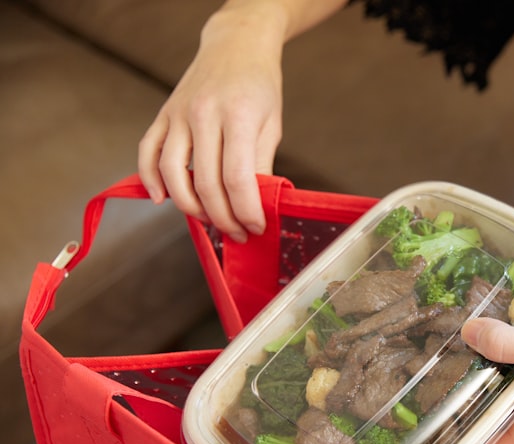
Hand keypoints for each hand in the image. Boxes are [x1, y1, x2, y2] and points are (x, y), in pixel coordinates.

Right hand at [137, 9, 283, 241]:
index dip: (246, 211)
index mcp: (237, 116)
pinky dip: (151, 180)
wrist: (235, 46)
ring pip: (173, 174)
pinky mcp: (163, 115)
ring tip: (211, 221)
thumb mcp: (271, 125)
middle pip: (205, 183)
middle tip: (237, 233)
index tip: (256, 227)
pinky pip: (148, 152)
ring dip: (190, 207)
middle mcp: (203, 114)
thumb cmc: (259, 87)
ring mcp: (178, 114)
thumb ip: (261, 165)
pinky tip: (164, 200)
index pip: (237, 179)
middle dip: (222, 217)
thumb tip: (256, 207)